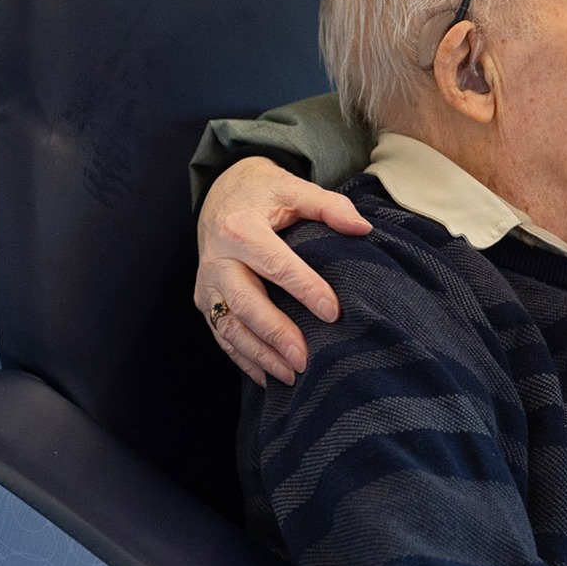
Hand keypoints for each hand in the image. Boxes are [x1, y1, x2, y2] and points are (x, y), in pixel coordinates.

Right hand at [194, 157, 370, 384]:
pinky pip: (220, 335)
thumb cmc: (263, 193)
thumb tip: (363, 227)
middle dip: (275, 334)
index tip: (334, 312)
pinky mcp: (203, 300)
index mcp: (240, 228)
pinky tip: (268, 377)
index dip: (305, 289)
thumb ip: (329, 206)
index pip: (275, 264)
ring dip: (259, 355)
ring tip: (291, 376)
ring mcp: (207, 283)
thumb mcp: (293, 188)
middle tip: (305, 358)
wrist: (220, 193)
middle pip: (246, 303)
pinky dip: (243, 359)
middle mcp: (218, 259)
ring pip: (229, 326)